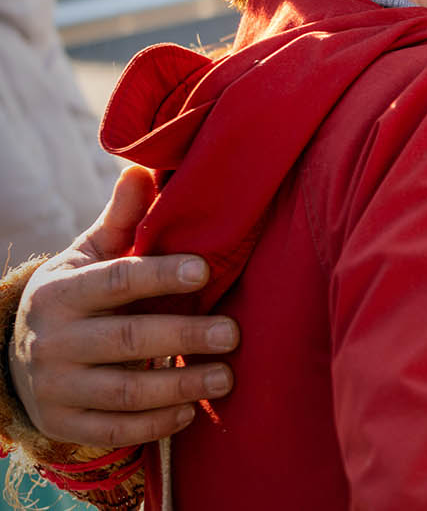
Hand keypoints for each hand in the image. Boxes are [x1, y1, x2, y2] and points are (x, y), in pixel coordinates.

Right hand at [9, 166, 238, 447]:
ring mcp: (56, 386)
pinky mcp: (64, 423)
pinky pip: (113, 430)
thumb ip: (121, 219)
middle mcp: (53, 340)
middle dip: (185, 335)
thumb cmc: (76, 294)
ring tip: (226, 377)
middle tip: (234, 333)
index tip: (205, 271)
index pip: (116, 281)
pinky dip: (154, 424)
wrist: (16, 356)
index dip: (160, 275)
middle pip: (128, 338)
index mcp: (61, 292)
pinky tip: (190, 412)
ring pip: (124, 391)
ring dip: (180, 385)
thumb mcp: (88, 255)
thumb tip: (144, 166)